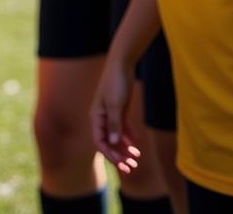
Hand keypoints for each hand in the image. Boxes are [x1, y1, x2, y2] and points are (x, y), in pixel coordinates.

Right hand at [91, 53, 139, 173]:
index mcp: (96, 116)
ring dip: (124, 149)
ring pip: (116, 137)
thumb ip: (114, 124)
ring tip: (136, 158)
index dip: (110, 155)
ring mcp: (111, 115)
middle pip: (108, 142)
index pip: (100, 141)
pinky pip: (122, 129)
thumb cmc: (116, 83)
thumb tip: (112, 143)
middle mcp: (101, 118)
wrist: (121, 65)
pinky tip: (135, 145)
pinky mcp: (120, 111)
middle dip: (118, 155)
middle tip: (132, 167)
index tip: (123, 165)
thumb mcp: (116, 104)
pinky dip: (128, 138)